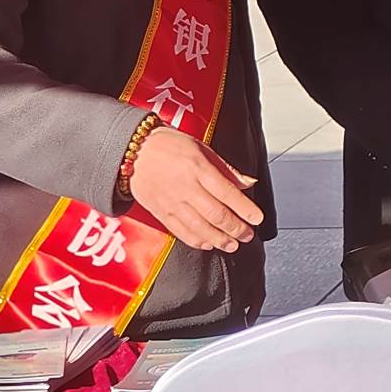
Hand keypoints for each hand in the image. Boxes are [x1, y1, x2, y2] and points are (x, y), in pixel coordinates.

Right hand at [128, 125, 263, 253]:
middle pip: (216, 214)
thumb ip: (226, 169)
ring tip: (232, 245)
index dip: (245, 209)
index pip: (227, 193)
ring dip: (219, 239)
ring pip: (200, 227)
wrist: (133, 151)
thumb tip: (248, 183)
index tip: (257, 218)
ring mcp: (172, 202)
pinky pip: (181, 231)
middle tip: (248, 235)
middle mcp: (186, 187)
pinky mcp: (161, 212)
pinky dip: (197, 241)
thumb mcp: (202, 148)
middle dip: (236, 228)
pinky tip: (208, 244)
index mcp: (198, 168)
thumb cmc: (169, 146)